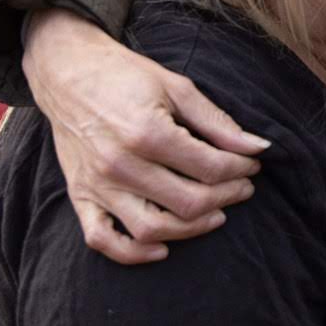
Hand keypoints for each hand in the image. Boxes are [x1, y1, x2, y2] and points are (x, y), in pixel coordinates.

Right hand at [24, 8, 267, 264]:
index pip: (210, 168)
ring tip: (215, 214)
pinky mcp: (79, 196)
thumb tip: (259, 147)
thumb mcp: (177, 87)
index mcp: (147, 132)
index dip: (241, 169)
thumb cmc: (125, 75)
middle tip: (241, 187)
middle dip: (226, 197)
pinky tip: (162, 247)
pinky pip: (102, 240)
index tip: (252, 164)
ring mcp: (97, 185)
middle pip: (188, 203)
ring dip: (192, 230)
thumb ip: (218, 122)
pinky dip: (132, 253)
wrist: (67, 72)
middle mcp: (120, 164)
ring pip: (152, 229)